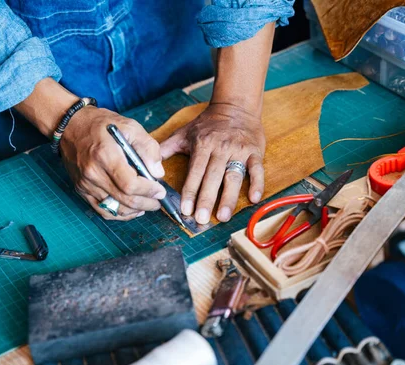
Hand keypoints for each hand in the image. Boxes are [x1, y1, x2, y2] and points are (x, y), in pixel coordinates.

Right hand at [60, 106, 166, 220]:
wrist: (70, 125)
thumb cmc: (101, 124)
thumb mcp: (130, 126)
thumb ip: (148, 148)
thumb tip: (158, 173)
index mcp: (105, 155)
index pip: (130, 184)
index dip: (148, 191)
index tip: (160, 190)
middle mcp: (93, 173)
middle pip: (124, 199)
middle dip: (146, 203)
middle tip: (158, 201)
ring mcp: (85, 183)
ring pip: (114, 209)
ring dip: (134, 210)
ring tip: (147, 205)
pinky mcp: (81, 189)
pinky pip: (102, 210)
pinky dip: (119, 214)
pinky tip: (131, 209)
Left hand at [160, 103, 264, 223]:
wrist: (236, 106)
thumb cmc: (208, 124)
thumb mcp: (185, 132)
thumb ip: (166, 148)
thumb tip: (147, 164)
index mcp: (202, 145)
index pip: (194, 172)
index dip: (190, 192)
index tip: (185, 210)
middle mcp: (220, 148)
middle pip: (212, 178)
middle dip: (206, 199)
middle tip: (202, 219)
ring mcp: (239, 150)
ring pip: (234, 176)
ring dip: (229, 197)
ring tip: (223, 216)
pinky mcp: (255, 152)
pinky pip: (257, 169)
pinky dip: (257, 183)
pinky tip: (254, 198)